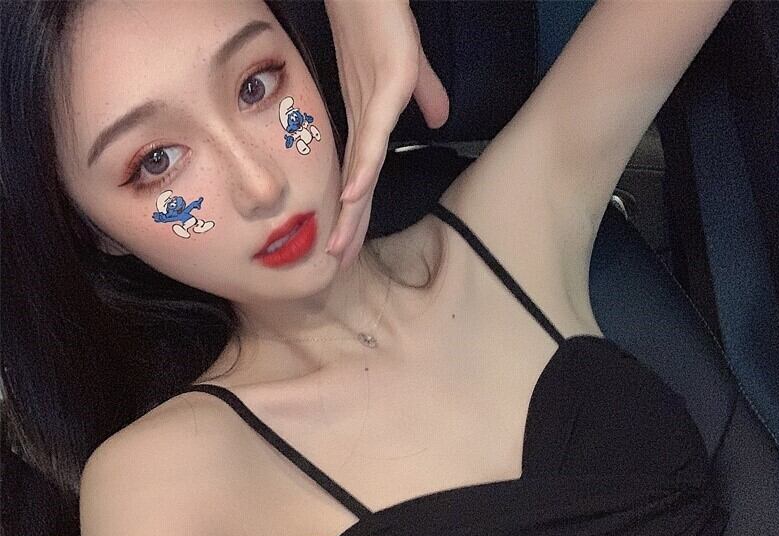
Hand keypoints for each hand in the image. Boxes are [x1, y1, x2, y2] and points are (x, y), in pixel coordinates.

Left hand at [323, 0, 448, 268]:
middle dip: (346, 226)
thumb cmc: (383, 18)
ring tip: (338, 248)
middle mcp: (359, 119)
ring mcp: (368, 104)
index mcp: (366, 119)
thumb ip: (424, 95)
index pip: (362, 176)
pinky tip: (352, 197)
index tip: (348, 246)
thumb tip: (440, 119)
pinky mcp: (381, 87)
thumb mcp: (409, 69)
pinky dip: (362, 169)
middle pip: (354, 183)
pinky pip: (371, 137)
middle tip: (334, 264)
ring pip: (358, 170)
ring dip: (348, 213)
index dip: (356, 212)